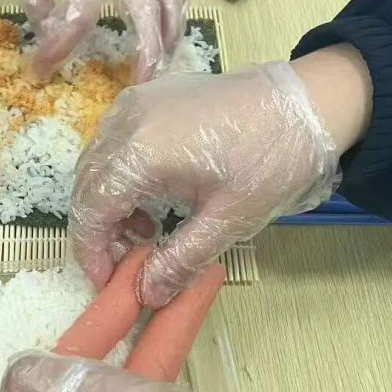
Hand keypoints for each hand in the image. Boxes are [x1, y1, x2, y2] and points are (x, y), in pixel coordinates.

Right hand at [70, 60, 343, 307]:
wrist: (305, 103)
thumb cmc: (271, 160)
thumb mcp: (229, 220)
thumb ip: (180, 259)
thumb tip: (146, 295)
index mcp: (141, 152)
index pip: (92, 209)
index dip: (91, 250)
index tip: (105, 280)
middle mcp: (126, 122)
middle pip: (86, 185)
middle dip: (98, 229)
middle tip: (127, 262)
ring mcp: (134, 103)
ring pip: (95, 163)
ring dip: (108, 202)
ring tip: (147, 231)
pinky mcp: (147, 96)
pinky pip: (112, 141)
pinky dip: (119, 174)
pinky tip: (151, 195)